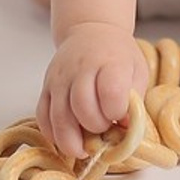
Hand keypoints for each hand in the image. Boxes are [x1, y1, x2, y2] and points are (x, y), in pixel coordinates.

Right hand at [37, 21, 147, 159]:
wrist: (91, 30)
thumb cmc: (118, 56)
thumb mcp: (136, 70)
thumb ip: (134, 100)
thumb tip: (126, 130)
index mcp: (110, 61)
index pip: (111, 92)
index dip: (117, 112)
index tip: (121, 117)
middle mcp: (81, 68)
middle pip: (82, 106)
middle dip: (95, 127)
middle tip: (104, 129)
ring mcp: (60, 78)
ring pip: (59, 116)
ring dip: (72, 140)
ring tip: (84, 148)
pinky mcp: (45, 87)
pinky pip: (42, 116)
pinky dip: (52, 134)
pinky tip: (66, 138)